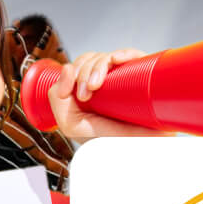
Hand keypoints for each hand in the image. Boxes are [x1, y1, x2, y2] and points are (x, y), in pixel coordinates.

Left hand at [46, 49, 167, 142]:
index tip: (79, 95)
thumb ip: (57, 99)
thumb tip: (68, 67)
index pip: (79, 66)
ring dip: (97, 67)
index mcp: (91, 89)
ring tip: (96, 87)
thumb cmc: (109, 141)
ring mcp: (126, 77)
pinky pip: (133, 55)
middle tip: (86, 96)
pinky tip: (116, 60)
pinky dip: (123, 53)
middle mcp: (108, 81)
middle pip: (91, 59)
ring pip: (107, 57)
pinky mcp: (145, 76)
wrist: (138, 150)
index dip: (75, 72)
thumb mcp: (71, 124)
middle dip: (84, 73)